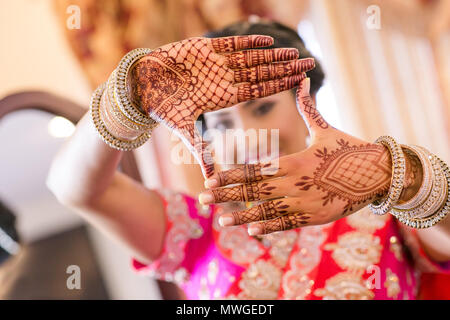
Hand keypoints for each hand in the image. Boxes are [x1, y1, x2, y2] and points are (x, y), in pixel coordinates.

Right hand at [128, 35, 314, 176]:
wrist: (142, 87)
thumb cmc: (162, 109)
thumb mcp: (184, 131)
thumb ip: (200, 151)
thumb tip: (208, 180)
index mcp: (225, 96)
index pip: (259, 90)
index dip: (280, 86)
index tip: (301, 82)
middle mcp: (225, 79)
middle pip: (262, 72)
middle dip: (286, 68)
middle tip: (311, 63)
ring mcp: (217, 62)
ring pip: (252, 57)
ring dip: (274, 55)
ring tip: (295, 52)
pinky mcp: (205, 47)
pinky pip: (231, 43)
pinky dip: (249, 42)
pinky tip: (269, 41)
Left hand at [198, 77, 396, 234]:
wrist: (380, 174)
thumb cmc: (350, 148)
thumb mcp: (326, 128)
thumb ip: (308, 108)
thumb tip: (302, 79)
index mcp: (294, 161)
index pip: (255, 169)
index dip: (230, 175)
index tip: (210, 178)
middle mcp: (295, 184)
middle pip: (253, 191)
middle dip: (226, 195)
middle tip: (202, 198)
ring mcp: (305, 202)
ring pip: (267, 212)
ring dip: (242, 216)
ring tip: (221, 219)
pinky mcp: (316, 217)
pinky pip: (288, 223)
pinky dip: (269, 227)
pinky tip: (251, 230)